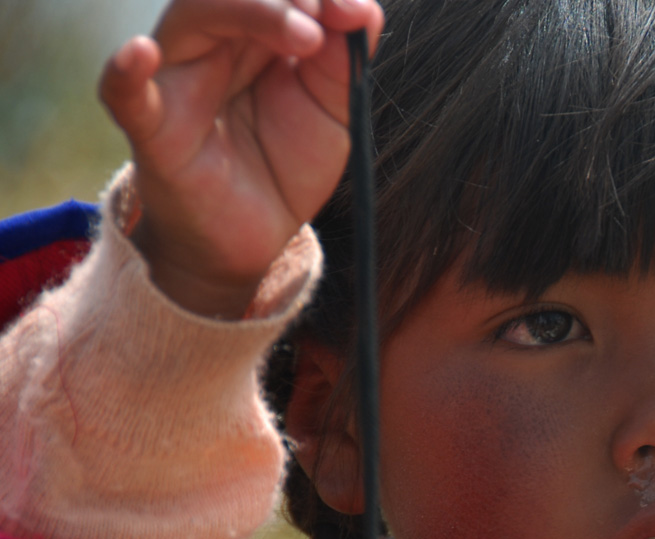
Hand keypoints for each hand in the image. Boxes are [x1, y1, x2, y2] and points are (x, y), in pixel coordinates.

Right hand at [98, 0, 383, 317]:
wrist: (259, 235)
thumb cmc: (287, 162)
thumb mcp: (332, 110)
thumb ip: (346, 60)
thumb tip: (364, 6)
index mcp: (254, 30)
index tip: (354, 10)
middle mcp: (210, 42)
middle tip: (327, 19)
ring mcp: (176, 80)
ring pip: (191, 18)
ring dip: (248, 12)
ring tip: (304, 35)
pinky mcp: (153, 129)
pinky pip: (124, 94)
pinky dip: (125, 72)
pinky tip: (140, 54)